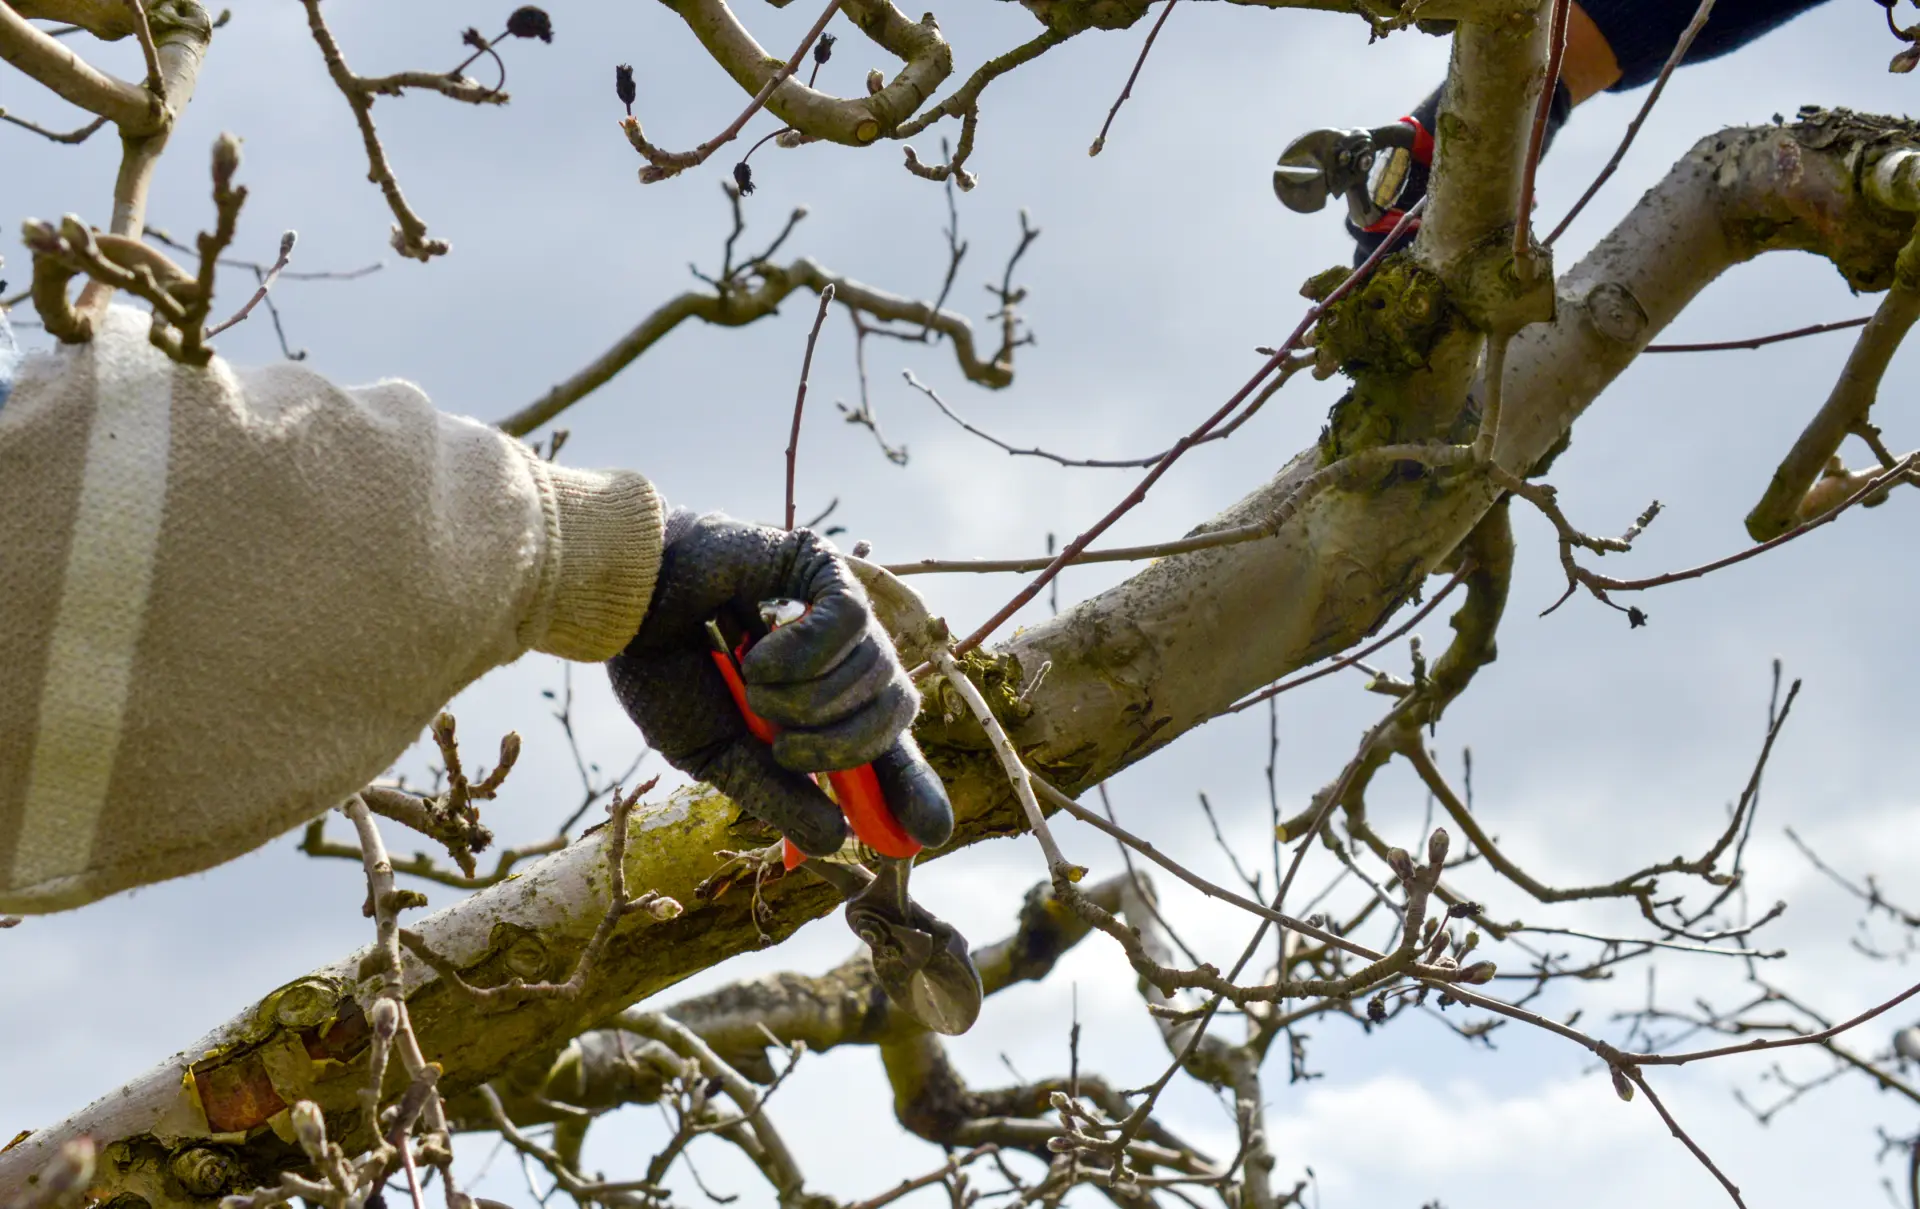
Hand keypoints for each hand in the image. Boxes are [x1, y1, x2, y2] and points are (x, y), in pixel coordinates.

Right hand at [607, 511, 952, 856]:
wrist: (624, 605)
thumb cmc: (664, 673)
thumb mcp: (716, 755)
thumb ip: (775, 794)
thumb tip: (836, 841)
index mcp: (821, 713)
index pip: (890, 752)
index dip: (914, 790)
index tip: (932, 834)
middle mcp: (842, 664)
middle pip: (895, 714)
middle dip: (842, 747)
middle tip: (785, 748)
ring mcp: (838, 614)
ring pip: (874, 670)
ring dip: (803, 697)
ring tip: (750, 682)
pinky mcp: (824, 570)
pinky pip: (850, 622)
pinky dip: (800, 652)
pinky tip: (754, 646)